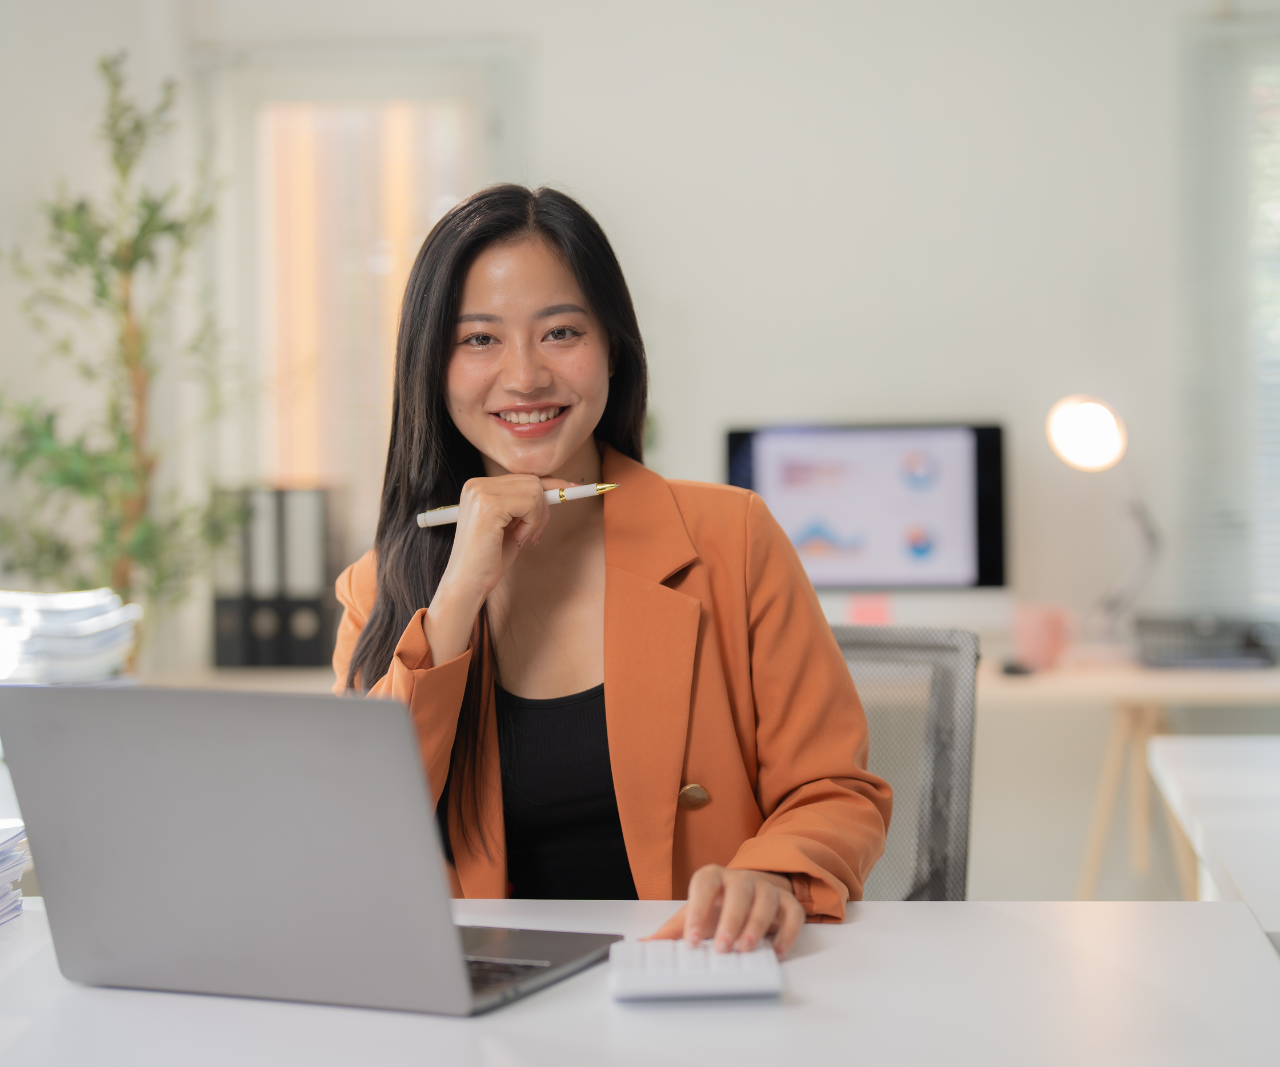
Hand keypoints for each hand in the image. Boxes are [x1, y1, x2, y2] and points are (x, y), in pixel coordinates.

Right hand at [425, 474, 572, 661]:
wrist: (468, 583)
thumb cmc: (490, 559)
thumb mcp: (512, 525)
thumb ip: (526, 506)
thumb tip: (558, 489)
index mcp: (479, 487)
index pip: (524, 477)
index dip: (550, 484)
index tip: (573, 488)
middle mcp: (477, 485)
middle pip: (532, 481)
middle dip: (543, 508)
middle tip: (533, 535)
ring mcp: (481, 492)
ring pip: (534, 490)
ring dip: (536, 518)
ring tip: (521, 538)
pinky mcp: (489, 505)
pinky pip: (530, 503)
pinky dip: (531, 524)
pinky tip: (516, 538)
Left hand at [647, 865, 805, 957]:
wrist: (750, 892)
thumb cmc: (718, 905)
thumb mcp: (694, 913)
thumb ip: (672, 930)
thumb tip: (644, 945)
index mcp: (713, 877)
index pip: (704, 884)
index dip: (698, 910)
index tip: (692, 940)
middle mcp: (741, 878)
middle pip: (738, 891)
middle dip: (731, 920)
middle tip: (722, 947)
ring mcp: (766, 887)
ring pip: (766, 899)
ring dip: (757, 925)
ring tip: (746, 949)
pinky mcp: (787, 901)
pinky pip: (793, 912)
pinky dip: (788, 931)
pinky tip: (777, 951)